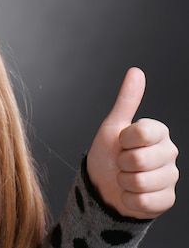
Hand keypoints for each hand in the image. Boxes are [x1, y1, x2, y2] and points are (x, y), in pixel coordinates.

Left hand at [87, 68, 178, 218]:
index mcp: (158, 132)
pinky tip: (129, 193)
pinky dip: (129, 198)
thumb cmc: (108, 152)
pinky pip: (144, 201)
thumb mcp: (113, 125)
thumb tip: (136, 71)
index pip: (142, 132)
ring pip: (141, 182)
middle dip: (121, 162)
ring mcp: (170, 177)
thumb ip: (127, 100)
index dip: (124, 139)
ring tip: (124, 177)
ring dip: (124, 182)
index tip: (120, 142)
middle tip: (120, 162)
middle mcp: (169, 153)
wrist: (103, 185)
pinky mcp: (167, 200)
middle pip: (139, 159)